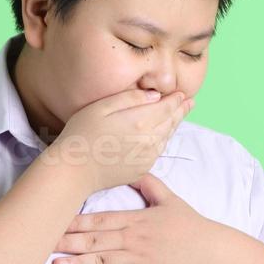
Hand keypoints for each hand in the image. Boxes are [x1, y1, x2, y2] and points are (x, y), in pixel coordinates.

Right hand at [47, 87, 193, 193]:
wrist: (74, 170)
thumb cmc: (82, 134)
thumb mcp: (101, 107)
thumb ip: (130, 98)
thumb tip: (155, 95)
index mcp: (140, 120)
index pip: (166, 107)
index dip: (175, 99)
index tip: (182, 93)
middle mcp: (149, 140)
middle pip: (170, 122)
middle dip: (180, 111)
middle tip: (189, 103)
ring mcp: (147, 156)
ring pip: (166, 137)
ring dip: (174, 125)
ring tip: (180, 115)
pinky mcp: (141, 168)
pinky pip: (158, 151)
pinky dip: (164, 140)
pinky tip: (163, 134)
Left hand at [50, 173, 215, 263]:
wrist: (210, 251)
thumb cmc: (189, 224)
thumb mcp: (169, 198)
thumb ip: (148, 184)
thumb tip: (132, 169)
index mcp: (136, 219)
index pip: (99, 219)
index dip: (75, 221)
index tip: (55, 220)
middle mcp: (133, 239)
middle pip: (94, 240)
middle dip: (67, 242)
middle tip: (43, 242)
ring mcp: (138, 260)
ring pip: (101, 261)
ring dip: (77, 263)